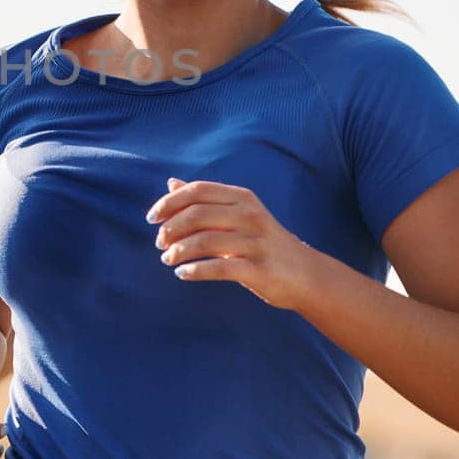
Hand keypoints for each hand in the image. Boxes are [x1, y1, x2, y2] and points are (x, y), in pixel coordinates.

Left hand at [149, 177, 319, 309]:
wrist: (307, 275)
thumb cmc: (264, 243)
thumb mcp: (238, 215)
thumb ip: (205, 200)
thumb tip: (171, 183)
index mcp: (243, 198)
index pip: (197, 191)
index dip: (169, 203)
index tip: (152, 218)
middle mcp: (250, 215)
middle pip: (197, 214)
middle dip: (170, 229)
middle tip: (159, 244)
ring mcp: (256, 242)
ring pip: (204, 241)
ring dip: (178, 251)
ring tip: (168, 260)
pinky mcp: (259, 269)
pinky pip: (219, 267)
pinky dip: (195, 270)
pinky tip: (183, 274)